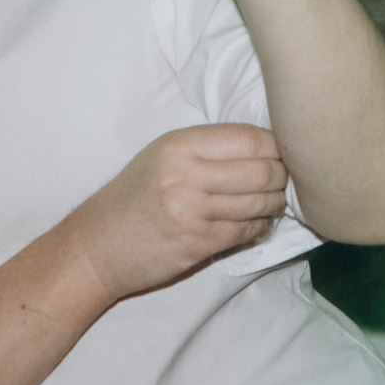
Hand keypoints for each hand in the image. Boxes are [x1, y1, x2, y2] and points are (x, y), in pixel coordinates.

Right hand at [58, 121, 290, 307]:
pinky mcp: (197, 244)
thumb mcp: (163, 155)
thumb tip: (268, 146)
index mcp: (180, 145)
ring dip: (276, 203)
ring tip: (276, 202)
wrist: (97, 246)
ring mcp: (192, 211)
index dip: (277, 146)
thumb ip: (209, 148)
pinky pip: (247, 231)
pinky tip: (259, 223)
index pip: (250, 139)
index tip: (284, 152)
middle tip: (287, 180)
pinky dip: (261, 227)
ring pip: (259, 202)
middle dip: (283, 176)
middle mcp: (186, 175)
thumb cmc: (135, 196)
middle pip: (262, 171)